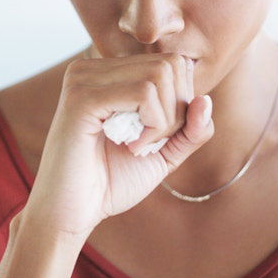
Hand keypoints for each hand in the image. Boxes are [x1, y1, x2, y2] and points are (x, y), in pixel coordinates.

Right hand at [22, 52, 214, 238]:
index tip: (159, 136)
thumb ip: (190, 129)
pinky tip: (133, 147)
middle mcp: (93, 67)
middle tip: (152, 143)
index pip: (172, 63)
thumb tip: (206, 100)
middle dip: (177, 110)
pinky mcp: (82, 97)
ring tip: (140, 146)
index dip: (182, 102)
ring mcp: (84, 78)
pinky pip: (143, 92)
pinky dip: (153, 124)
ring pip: (159, 75)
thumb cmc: (110, 183)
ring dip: (165, 120)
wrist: (71, 214)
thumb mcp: (164, 153)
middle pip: (170, 64)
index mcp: (108, 73)